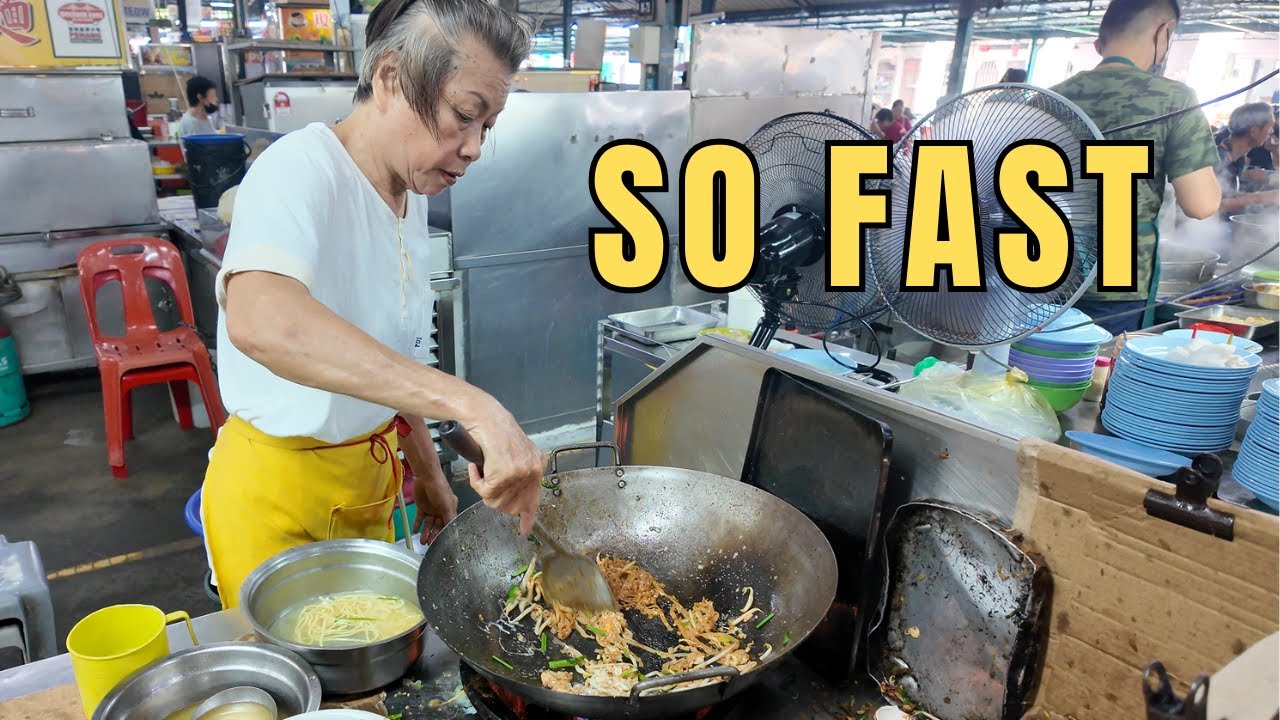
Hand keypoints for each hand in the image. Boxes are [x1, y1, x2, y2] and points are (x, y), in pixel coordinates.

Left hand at [410, 460, 456, 544]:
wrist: (426, 476)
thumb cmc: (440, 489)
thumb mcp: (447, 505)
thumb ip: (449, 518)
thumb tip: (454, 531)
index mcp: (450, 509)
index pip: (448, 524)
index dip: (445, 534)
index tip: (441, 543)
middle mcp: (441, 510)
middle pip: (438, 526)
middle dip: (434, 535)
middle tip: (429, 544)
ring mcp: (431, 509)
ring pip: (429, 524)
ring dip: (426, 532)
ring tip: (422, 542)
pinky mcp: (422, 507)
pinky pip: (420, 518)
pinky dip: (417, 524)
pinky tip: (415, 531)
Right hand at [462, 403, 543, 536]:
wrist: (486, 417)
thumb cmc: (495, 432)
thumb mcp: (515, 454)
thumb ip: (518, 475)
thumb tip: (515, 501)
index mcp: (536, 467)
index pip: (534, 500)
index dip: (527, 518)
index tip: (524, 531)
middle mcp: (532, 472)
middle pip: (510, 506)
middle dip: (495, 499)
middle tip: (487, 483)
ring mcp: (519, 474)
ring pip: (495, 501)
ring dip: (483, 489)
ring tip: (481, 470)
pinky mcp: (504, 474)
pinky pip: (484, 492)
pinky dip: (475, 481)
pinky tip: (475, 466)